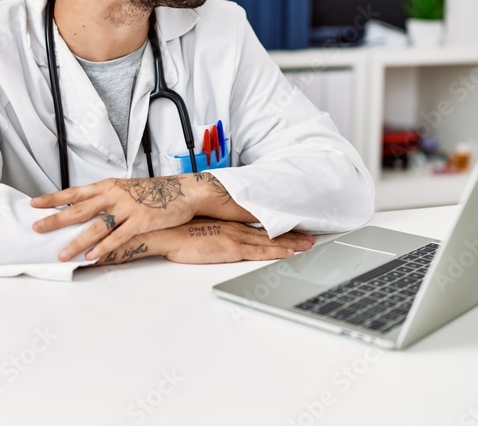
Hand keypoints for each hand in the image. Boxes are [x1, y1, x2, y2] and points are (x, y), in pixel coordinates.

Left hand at [31, 175, 202, 261]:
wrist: (184, 191)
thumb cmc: (154, 192)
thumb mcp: (126, 189)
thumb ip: (106, 198)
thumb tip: (85, 209)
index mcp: (108, 186)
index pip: (74, 192)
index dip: (53, 198)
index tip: (35, 204)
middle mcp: (114, 194)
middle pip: (79, 209)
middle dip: (55, 220)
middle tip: (37, 228)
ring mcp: (128, 207)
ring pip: (96, 227)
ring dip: (77, 242)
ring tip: (62, 254)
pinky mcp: (141, 220)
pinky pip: (118, 237)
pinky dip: (103, 248)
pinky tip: (92, 257)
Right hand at [159, 218, 314, 263]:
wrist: (167, 231)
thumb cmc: (178, 232)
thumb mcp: (199, 229)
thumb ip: (212, 233)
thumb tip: (215, 237)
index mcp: (228, 224)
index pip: (258, 226)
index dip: (276, 228)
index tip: (291, 229)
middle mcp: (235, 229)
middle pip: (269, 232)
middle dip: (291, 235)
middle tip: (309, 238)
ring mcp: (235, 237)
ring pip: (270, 241)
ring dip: (291, 243)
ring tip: (307, 245)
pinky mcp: (231, 248)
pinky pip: (259, 251)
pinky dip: (276, 251)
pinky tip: (289, 253)